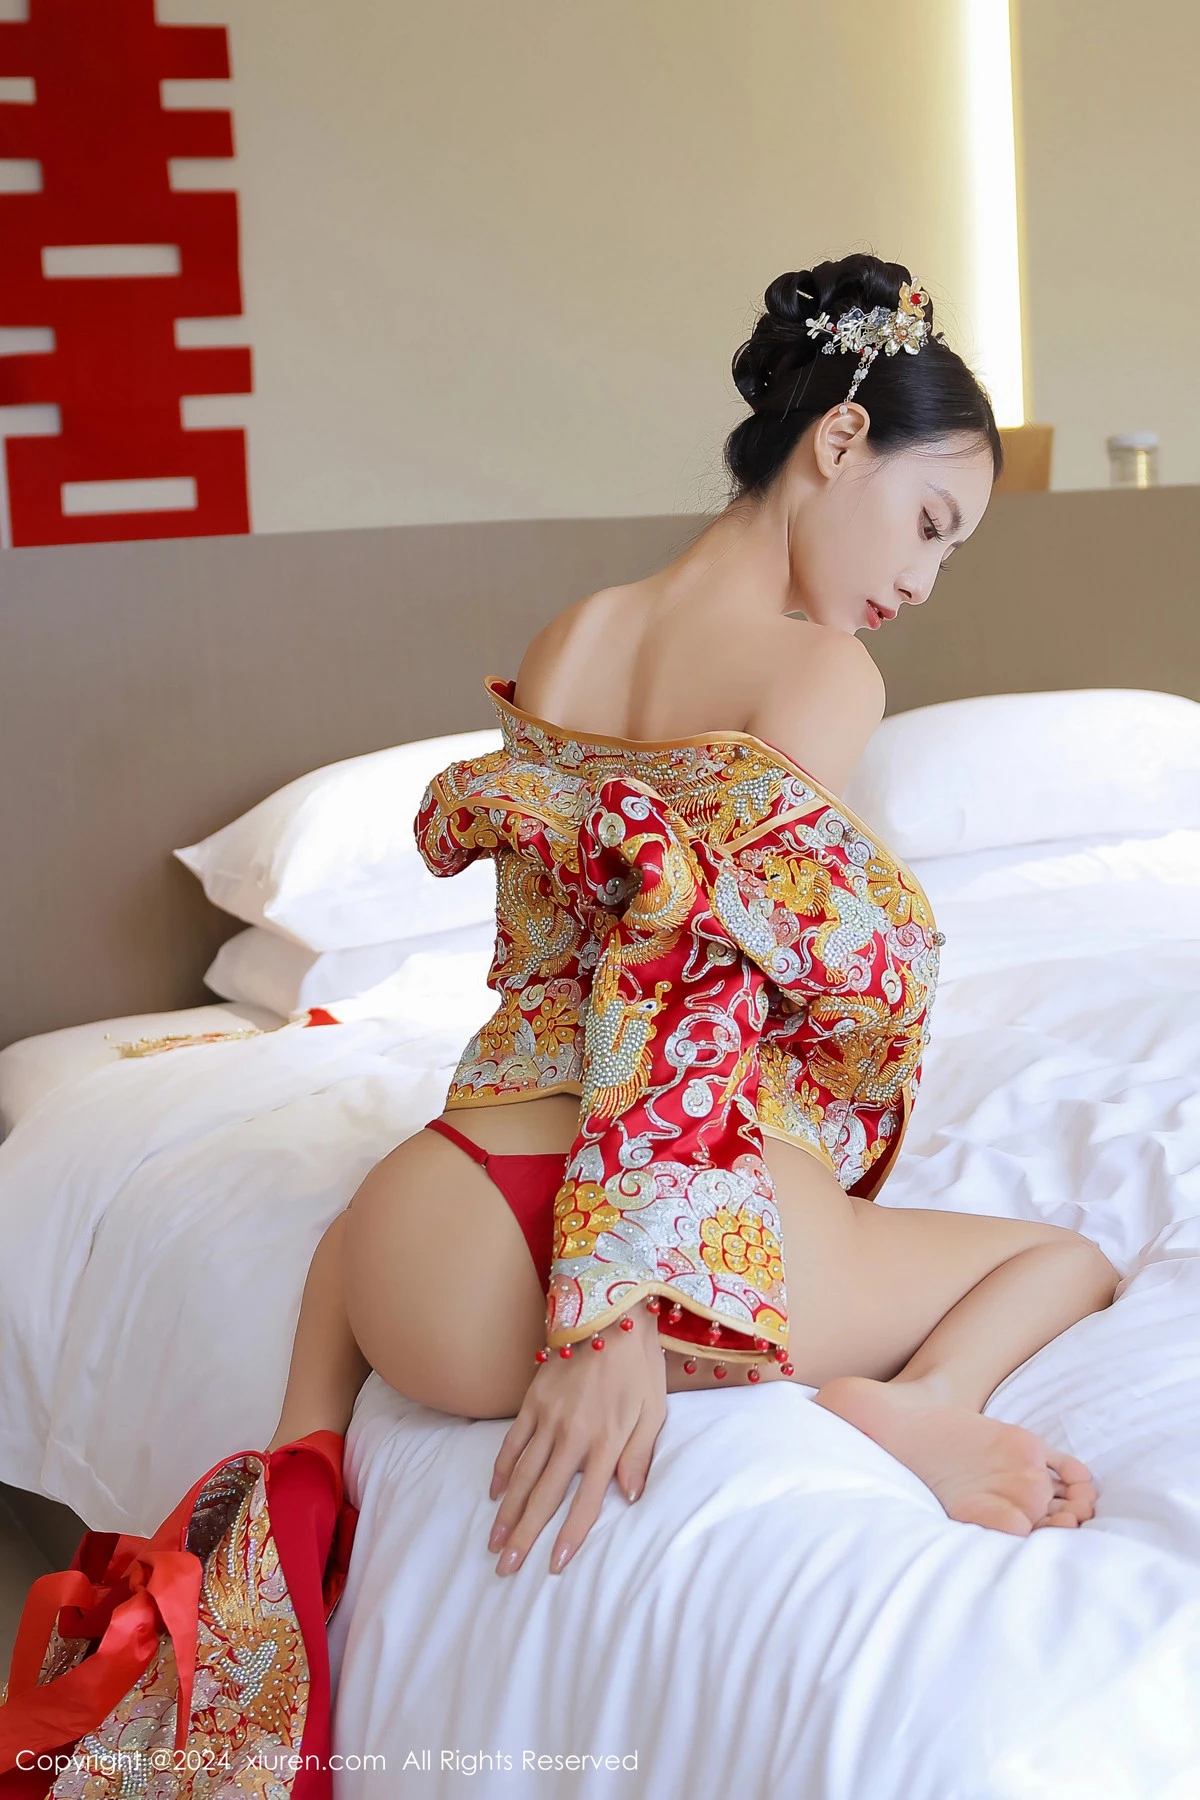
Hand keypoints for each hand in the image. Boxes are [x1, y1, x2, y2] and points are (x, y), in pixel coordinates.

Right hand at [487, 1301, 666, 1576]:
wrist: (609, 1312)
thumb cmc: (639, 1365)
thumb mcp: (654, 1411)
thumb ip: (639, 1456)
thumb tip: (629, 1498)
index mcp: (606, 1442)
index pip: (585, 1502)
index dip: (569, 1537)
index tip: (552, 1566)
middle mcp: (573, 1435)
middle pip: (544, 1496)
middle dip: (525, 1536)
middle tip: (506, 1568)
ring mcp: (548, 1417)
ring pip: (522, 1474)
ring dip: (507, 1512)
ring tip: (494, 1542)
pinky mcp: (532, 1400)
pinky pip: (512, 1442)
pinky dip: (501, 1469)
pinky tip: (494, 1492)